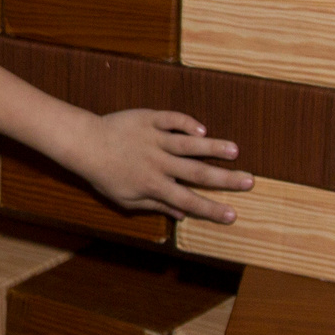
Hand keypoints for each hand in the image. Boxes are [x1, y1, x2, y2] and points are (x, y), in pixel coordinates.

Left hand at [61, 108, 250, 223]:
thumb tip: (182, 213)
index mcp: (154, 186)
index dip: (212, 210)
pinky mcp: (150, 119)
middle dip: (226, 179)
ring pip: (190, 144)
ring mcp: (155, 139)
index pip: (189, 201)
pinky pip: (172, 120)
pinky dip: (188, 123)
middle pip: (198, 173)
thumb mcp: (126, 199)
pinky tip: (203, 129)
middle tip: (249, 181)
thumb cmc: (104, 176)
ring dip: (214, 147)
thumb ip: (156, 205)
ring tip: (235, 150)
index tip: (233, 215)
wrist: (85, 144)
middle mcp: (159, 163)